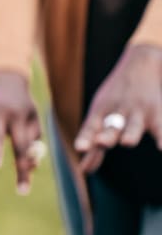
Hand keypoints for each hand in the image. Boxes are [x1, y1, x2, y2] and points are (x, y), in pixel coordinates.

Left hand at [74, 44, 161, 173]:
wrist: (142, 63)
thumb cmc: (115, 97)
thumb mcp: (101, 115)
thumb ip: (94, 144)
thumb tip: (84, 170)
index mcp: (100, 112)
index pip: (91, 127)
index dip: (86, 137)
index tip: (80, 148)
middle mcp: (118, 112)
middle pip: (111, 126)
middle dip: (106, 135)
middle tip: (101, 142)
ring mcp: (138, 112)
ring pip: (133, 125)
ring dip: (129, 133)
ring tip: (127, 141)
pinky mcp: (157, 113)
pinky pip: (161, 126)